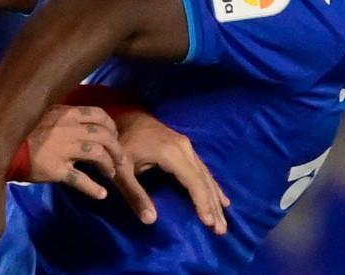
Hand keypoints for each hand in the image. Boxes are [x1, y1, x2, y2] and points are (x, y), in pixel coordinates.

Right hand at [27, 105, 129, 199]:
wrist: (1, 148)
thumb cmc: (22, 131)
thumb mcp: (43, 114)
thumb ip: (62, 116)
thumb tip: (79, 119)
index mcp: (66, 113)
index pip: (99, 115)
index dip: (111, 126)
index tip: (114, 135)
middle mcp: (69, 129)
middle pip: (104, 135)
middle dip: (117, 148)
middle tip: (120, 159)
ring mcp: (63, 149)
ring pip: (98, 155)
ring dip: (109, 165)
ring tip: (111, 174)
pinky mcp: (56, 170)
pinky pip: (80, 180)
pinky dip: (93, 189)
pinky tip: (101, 194)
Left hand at [112, 111, 230, 234]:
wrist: (122, 114)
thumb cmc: (121, 143)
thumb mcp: (121, 171)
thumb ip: (134, 194)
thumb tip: (150, 220)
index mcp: (171, 153)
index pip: (193, 182)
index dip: (202, 203)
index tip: (208, 223)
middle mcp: (184, 148)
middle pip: (203, 180)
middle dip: (213, 206)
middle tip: (221, 230)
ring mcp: (186, 145)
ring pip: (206, 175)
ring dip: (216, 198)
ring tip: (223, 222)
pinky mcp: (185, 146)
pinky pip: (203, 168)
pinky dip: (212, 185)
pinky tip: (222, 198)